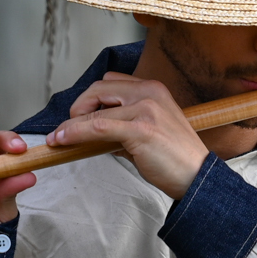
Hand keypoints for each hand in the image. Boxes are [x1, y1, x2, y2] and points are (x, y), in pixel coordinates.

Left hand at [47, 72, 208, 199]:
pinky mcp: (140, 129)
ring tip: (59, 137)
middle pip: (99, 88)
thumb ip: (123, 126)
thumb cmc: (176, 157)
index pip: (110, 81)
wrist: (197, 176)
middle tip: (68, 127)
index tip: (80, 115)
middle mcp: (149, 92)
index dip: (90, 98)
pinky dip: (76, 132)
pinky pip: (98, 127)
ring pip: (95, 110)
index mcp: (153, 88)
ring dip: (71, 124)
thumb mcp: (149, 131)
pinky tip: (64, 140)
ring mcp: (145, 109)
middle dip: (78, 107)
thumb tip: (94, 133)